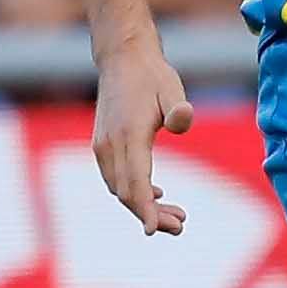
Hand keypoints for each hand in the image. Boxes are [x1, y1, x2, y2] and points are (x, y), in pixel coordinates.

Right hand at [92, 37, 194, 236]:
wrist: (122, 58)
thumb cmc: (152, 75)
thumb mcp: (172, 87)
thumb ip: (178, 108)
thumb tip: (183, 120)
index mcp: (129, 135)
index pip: (135, 182)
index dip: (146, 210)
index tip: (156, 230)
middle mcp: (110, 145)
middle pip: (127, 193)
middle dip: (151, 215)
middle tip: (180, 225)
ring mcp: (103, 146)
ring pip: (120, 189)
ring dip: (144, 206)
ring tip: (176, 216)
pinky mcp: (103, 145)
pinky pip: (116, 178)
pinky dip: (134, 192)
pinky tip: (156, 194)